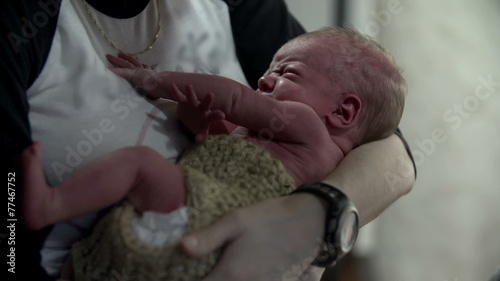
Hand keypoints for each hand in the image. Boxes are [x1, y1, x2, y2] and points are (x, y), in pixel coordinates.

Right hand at [106, 53, 163, 97]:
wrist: (163, 85)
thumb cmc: (148, 83)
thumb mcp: (133, 77)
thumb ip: (122, 72)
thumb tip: (109, 69)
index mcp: (134, 71)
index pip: (123, 65)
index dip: (115, 61)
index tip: (107, 57)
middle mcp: (140, 69)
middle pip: (130, 62)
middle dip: (122, 59)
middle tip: (116, 54)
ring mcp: (147, 72)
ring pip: (138, 63)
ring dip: (133, 60)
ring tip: (129, 58)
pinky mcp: (153, 75)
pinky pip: (148, 68)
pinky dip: (145, 66)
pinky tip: (145, 66)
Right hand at [171, 84, 224, 141]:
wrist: (191, 117)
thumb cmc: (199, 124)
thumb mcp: (202, 131)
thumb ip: (201, 135)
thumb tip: (198, 139)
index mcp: (208, 116)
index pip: (214, 116)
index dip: (217, 116)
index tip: (222, 115)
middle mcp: (202, 108)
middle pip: (206, 104)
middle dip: (208, 100)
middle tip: (211, 94)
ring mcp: (193, 103)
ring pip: (192, 97)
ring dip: (191, 92)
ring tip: (188, 86)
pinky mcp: (183, 102)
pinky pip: (179, 96)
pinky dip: (175, 92)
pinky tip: (172, 85)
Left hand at [180, 194, 326, 280]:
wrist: (313, 222)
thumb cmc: (272, 219)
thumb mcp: (237, 220)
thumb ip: (208, 237)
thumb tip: (181, 248)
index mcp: (231, 275)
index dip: (185, 280)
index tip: (180, 273)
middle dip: (207, 280)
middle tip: (198, 270)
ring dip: (226, 280)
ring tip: (222, 269)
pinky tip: (243, 272)